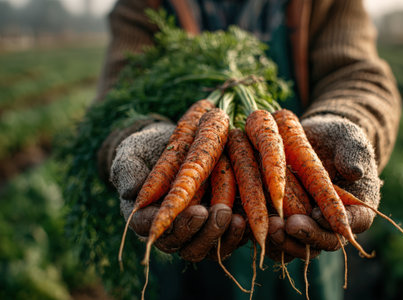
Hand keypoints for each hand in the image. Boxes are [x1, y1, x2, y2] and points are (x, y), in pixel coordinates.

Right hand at [110, 121, 245, 261]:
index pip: (154, 230)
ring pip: (208, 249)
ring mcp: (195, 231)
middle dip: (203, 233)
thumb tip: (129, 191)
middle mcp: (171, 230)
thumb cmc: (147, 149)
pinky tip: (249, 218)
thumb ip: (126, 169)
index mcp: (146, 217)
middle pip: (185, 246)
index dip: (174, 225)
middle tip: (218, 212)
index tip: (194, 210)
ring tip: (237, 218)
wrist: (174, 143)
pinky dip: (239, 234)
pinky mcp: (216, 226)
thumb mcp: (131, 153)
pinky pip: (228, 241)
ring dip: (223, 236)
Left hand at [266, 114, 380, 261]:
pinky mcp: (281, 221)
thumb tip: (354, 171)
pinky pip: (273, 237)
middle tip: (288, 226)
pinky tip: (249, 222)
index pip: (350, 226)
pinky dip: (263, 233)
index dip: (334, 225)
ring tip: (269, 226)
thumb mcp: (349, 138)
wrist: (312, 139)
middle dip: (304, 237)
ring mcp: (304, 225)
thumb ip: (353, 152)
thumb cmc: (336, 138)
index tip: (318, 214)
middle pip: (320, 243)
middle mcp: (329, 224)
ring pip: (295, 246)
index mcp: (353, 210)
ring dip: (282, 241)